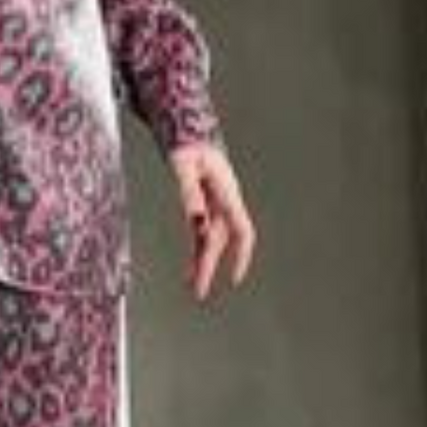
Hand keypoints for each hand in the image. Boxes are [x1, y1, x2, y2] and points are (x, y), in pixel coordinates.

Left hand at [165, 139, 255, 301]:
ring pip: (212, 242)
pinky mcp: (204, 209)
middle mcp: (224, 204)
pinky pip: (202, 235)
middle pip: (221, 242)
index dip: (241, 255)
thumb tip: (195, 219)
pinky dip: (196, 251)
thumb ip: (189, 191)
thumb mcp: (184, 166)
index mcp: (227, 194)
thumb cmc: (188, 147)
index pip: (242, 231)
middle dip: (210, 267)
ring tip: (193, 287)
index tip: (233, 277)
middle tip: (198, 292)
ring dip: (203, 263)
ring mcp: (215, 208)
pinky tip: (189, 268)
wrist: (190, 135)